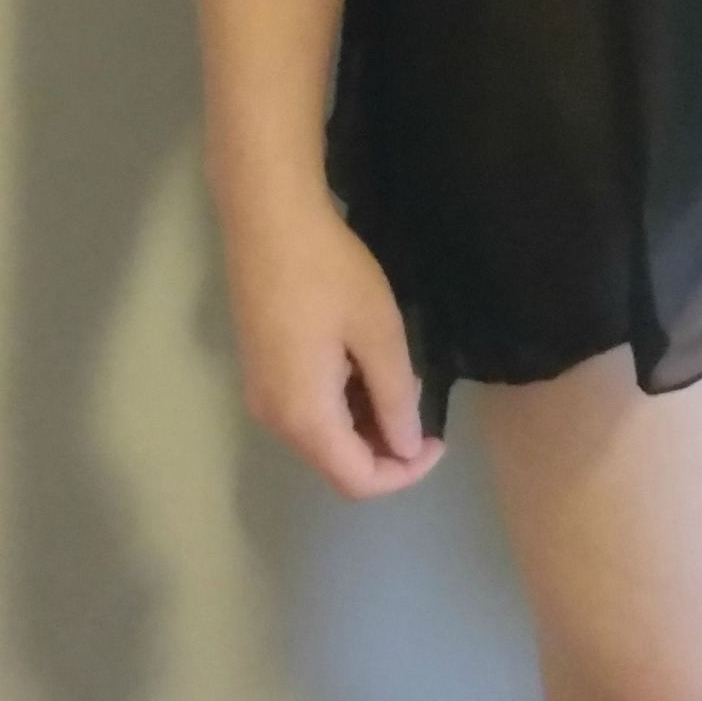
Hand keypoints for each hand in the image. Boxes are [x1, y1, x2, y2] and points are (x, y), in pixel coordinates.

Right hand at [220, 182, 445, 496]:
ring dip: (366, 425)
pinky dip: (344, 405)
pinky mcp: (261, 371)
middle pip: (337, 464)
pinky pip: (308, 410)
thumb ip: (395, 399)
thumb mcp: (379, 334)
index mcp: (304, 416)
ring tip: (399, 381)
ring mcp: (263, 394)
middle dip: (387, 450)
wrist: (267, 219)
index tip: (439, 440)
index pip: (357, 480)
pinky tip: (366, 366)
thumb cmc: (329, 273)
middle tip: (424, 410)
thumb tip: (408, 447)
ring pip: (323, 438)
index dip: (405, 473)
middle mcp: (275, 418)